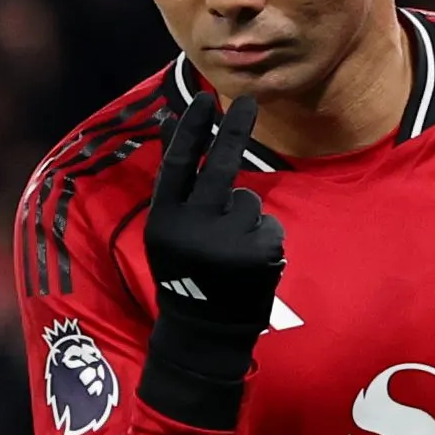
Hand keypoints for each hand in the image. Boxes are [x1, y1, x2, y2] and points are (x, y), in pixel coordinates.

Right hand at [136, 93, 283, 425]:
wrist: (203, 335)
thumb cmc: (185, 272)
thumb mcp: (168, 228)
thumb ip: (174, 178)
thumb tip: (166, 119)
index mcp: (165, 220)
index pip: (179, 164)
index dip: (190, 130)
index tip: (202, 100)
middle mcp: (192, 229)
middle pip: (221, 168)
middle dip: (234, 130)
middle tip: (248, 100)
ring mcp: (226, 242)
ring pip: (250, 203)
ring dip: (246, 219)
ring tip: (230, 252)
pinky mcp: (257, 255)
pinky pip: (269, 227)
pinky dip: (264, 241)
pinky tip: (249, 266)